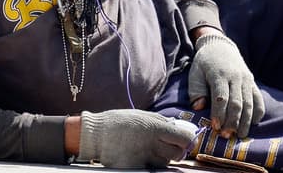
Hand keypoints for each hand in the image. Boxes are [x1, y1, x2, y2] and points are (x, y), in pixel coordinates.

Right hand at [76, 109, 197, 168]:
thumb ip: (160, 122)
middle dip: (175, 150)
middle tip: (165, 145)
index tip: (182, 139)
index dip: (186, 140)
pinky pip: (151, 169)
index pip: (184, 138)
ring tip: (148, 149)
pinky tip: (140, 156)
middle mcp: (153, 144)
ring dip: (161, 157)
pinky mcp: (137, 168)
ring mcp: (145, 158)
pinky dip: (149, 164)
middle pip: (178, 154)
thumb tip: (177, 128)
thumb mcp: (141, 115)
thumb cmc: (118, 122)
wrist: (96, 135)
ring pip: (165, 162)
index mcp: (155, 128)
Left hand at [187, 33, 264, 137]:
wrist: (220, 46)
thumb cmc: (204, 63)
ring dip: (245, 121)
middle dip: (232, 121)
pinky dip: (258, 113)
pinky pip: (258, 99)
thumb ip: (196, 91)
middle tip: (226, 135)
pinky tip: (253, 124)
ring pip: (249, 103)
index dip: (219, 114)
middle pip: (237, 103)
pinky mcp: (253, 82)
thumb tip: (198, 107)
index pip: (221, 97)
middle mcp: (236, 77)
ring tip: (240, 135)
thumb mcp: (195, 73)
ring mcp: (246, 80)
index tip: (215, 127)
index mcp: (219, 75)